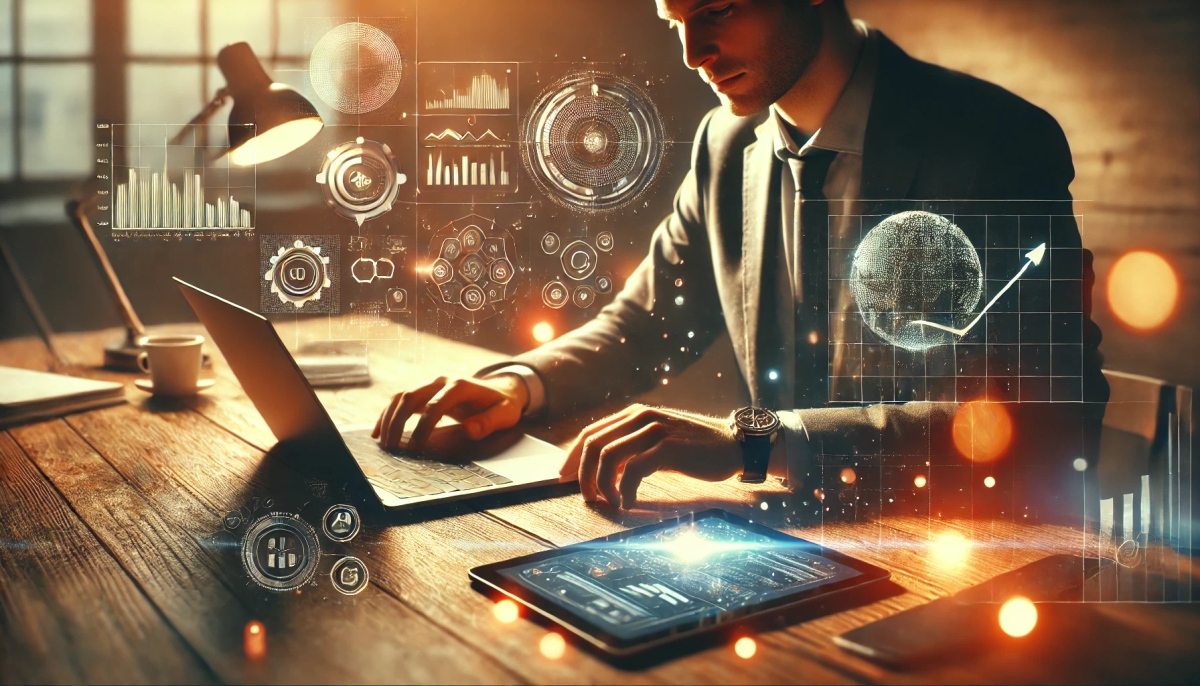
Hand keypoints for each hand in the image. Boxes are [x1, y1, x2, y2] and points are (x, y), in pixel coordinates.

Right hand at [372, 374, 528, 451]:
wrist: (502, 390)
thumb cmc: (503, 405)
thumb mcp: (505, 414)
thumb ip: (490, 422)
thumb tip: (471, 430)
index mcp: (460, 386)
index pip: (435, 405)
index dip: (423, 427)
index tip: (416, 447)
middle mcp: (442, 381)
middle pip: (411, 396)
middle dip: (398, 422)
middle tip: (391, 448)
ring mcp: (432, 385)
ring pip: (402, 397)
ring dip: (389, 418)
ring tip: (382, 443)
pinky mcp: (426, 392)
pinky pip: (401, 400)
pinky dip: (388, 414)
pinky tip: (379, 431)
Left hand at [559, 404, 741, 509]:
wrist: (733, 446)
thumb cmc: (694, 448)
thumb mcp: (657, 442)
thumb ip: (631, 449)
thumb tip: (600, 470)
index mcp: (634, 414)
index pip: (591, 433)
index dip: (572, 457)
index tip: (563, 479)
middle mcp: (641, 417)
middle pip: (594, 444)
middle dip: (583, 474)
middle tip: (587, 497)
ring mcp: (655, 430)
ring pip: (609, 456)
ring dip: (602, 484)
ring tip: (608, 502)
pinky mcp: (669, 447)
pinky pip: (634, 470)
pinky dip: (625, 490)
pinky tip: (629, 503)